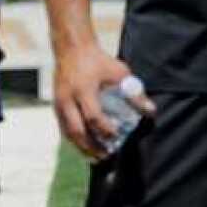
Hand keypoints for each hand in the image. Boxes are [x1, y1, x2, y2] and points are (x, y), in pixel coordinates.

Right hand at [52, 44, 155, 160]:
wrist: (72, 50)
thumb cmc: (99, 61)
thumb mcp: (119, 73)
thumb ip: (134, 93)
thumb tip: (151, 112)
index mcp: (83, 89)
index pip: (93, 116)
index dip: (105, 130)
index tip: (116, 137)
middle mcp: (68, 99)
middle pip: (77, 131)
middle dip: (92, 146)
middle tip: (106, 155)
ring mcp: (59, 104)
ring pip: (68, 133)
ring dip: (82, 147)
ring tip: (97, 157)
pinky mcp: (56, 107)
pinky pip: (64, 129)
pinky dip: (75, 140)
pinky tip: (86, 146)